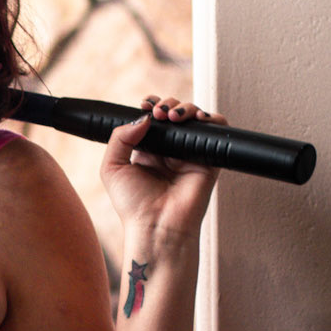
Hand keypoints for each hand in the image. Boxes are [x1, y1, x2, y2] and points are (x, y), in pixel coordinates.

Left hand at [101, 94, 223, 238]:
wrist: (156, 226)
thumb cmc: (133, 205)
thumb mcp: (112, 167)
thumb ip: (120, 137)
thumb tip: (144, 117)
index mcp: (148, 150)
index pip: (153, 119)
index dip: (152, 106)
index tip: (146, 106)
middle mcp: (170, 151)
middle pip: (175, 113)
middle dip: (168, 105)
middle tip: (159, 113)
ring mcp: (190, 154)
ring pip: (195, 118)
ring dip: (186, 108)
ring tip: (173, 117)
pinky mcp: (209, 160)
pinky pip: (217, 131)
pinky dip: (212, 119)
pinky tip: (199, 120)